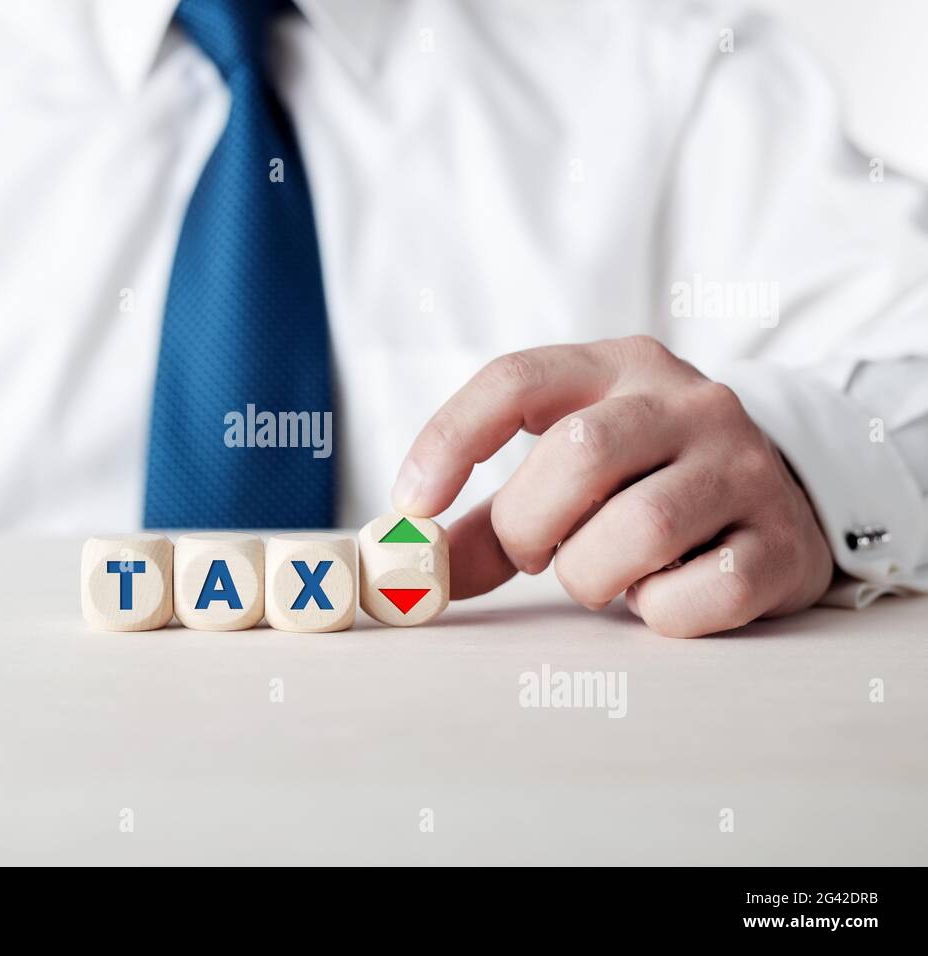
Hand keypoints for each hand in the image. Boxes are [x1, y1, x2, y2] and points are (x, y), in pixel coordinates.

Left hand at [392, 336, 833, 636]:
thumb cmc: (646, 485)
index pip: (516, 379)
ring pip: (640, 527)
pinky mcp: (783, 541)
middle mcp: (689, 403)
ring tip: (604, 572)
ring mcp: (744, 467)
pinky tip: (664, 593)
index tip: (412, 504)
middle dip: (530, 524)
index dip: (451, 439)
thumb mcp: (571, 476)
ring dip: (591, 574)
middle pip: (577, 454)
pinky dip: (660, 612)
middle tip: (534, 552)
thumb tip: (415, 566)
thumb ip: (493, 518)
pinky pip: (699, 593)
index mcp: (619, 367)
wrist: (784, 503)